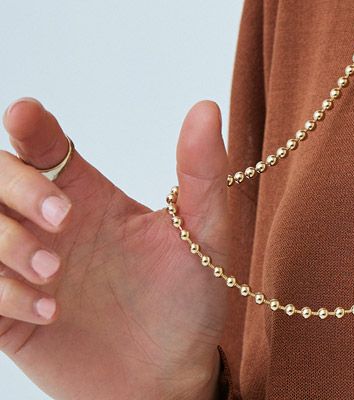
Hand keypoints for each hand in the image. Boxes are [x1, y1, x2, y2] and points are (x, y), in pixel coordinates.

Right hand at [0, 97, 231, 399]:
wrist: (167, 378)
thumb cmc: (186, 298)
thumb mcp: (203, 234)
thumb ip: (203, 172)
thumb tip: (207, 107)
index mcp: (86, 193)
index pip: (45, 145)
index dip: (29, 124)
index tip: (24, 114)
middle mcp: (47, 223)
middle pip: (0, 176)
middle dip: (20, 188)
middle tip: (64, 219)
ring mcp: (23, 266)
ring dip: (6, 242)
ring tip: (54, 273)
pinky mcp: (7, 314)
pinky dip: (1, 290)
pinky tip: (47, 310)